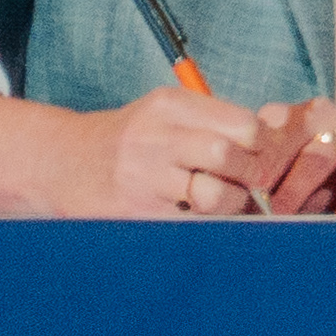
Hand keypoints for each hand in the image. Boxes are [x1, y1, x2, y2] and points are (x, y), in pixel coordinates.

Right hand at [0, 85, 286, 219]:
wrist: (58, 162)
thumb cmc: (127, 142)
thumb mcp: (164, 116)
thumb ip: (213, 124)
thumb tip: (276, 146)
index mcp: (171, 106)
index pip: (243, 125)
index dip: (262, 149)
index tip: (260, 162)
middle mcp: (156, 136)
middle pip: (230, 157)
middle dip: (250, 179)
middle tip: (247, 189)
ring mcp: (143, 176)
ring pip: (215, 197)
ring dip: (230, 209)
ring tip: (221, 207)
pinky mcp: (134, 212)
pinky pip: (190, 227)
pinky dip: (205, 229)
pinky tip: (199, 222)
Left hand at [216, 97, 335, 216]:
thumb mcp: (297, 178)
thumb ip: (268, 187)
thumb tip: (227, 212)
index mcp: (289, 117)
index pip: (255, 134)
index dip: (238, 165)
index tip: (221, 191)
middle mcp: (317, 115)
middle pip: (281, 142)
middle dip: (262, 176)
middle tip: (245, 206)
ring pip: (316, 157)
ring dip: (296, 190)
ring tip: (281, 216)